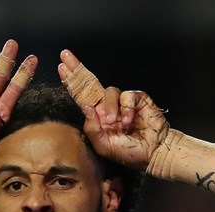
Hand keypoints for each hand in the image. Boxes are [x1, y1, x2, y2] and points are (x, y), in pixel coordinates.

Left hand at [58, 50, 168, 170]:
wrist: (153, 152)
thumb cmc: (128, 152)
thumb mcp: (104, 146)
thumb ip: (92, 128)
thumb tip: (85, 108)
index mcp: (97, 117)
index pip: (81, 96)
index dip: (72, 82)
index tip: (61, 67)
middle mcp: (108, 107)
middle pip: (90, 84)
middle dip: (78, 70)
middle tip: (66, 55)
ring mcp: (122, 102)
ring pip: (109, 91)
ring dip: (111, 107)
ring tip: (115, 122)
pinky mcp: (137, 99)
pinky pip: (127, 96)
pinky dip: (127, 108)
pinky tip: (129, 120)